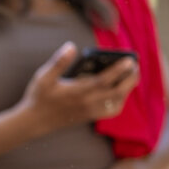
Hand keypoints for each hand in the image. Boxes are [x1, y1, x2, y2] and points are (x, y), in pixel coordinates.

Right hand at [21, 42, 139, 134]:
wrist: (34, 121)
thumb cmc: (38, 97)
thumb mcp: (43, 77)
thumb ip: (58, 62)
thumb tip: (71, 46)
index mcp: (77, 92)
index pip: (103, 80)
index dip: (118, 70)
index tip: (129, 59)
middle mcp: (86, 103)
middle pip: (117, 92)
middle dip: (130, 78)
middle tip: (134, 65)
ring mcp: (90, 111)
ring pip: (118, 101)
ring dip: (127, 88)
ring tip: (130, 76)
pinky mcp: (90, 116)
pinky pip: (112, 111)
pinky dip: (120, 100)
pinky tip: (119, 92)